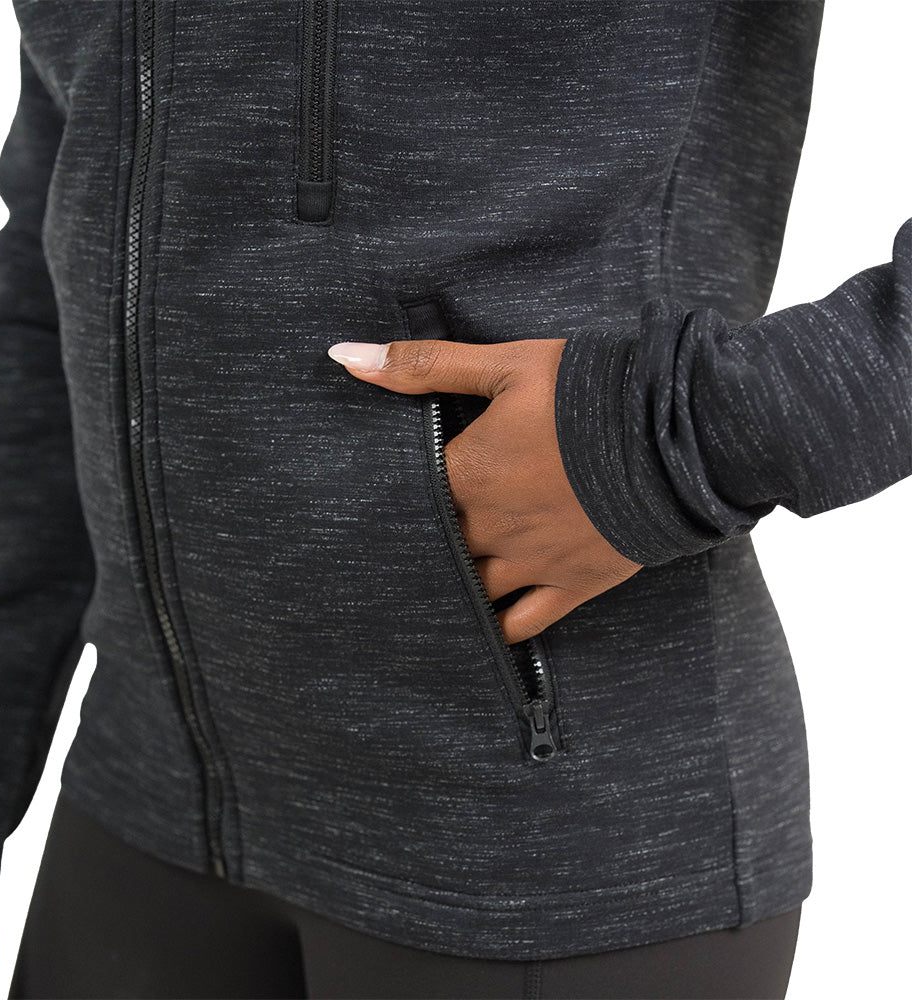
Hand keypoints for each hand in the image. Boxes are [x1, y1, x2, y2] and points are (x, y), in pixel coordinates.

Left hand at [327, 336, 642, 643]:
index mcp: (468, 474)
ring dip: (452, 585)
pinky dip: (497, 628)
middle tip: (396, 550)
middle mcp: (490, 527)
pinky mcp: (572, 584)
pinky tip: (479, 629)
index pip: (409, 496)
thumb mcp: (506, 365)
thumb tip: (345, 355)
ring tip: (432, 586)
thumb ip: (425, 365)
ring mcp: (531, 562)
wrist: (677, 433)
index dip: (396, 497)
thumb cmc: (589, 392)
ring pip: (471, 588)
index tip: (382, 500)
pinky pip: (522, 623)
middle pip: (437, 546)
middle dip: (422, 543)